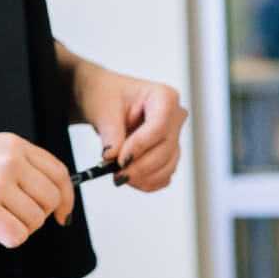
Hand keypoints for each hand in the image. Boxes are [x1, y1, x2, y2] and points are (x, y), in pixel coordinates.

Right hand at [0, 132, 74, 248]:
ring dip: (20, 228)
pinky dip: (8, 239)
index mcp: (14, 145)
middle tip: (17, 218)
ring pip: (34, 221)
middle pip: (50, 200)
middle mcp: (10, 161)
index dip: (66, 198)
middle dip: (38, 216)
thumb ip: (18, 164)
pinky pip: (17, 235)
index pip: (59, 173)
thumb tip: (50, 193)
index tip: (62, 213)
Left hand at [72, 61, 187, 191]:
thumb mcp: (103, 109)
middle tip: (116, 175)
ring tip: (119, 176)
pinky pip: (165, 175)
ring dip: (144, 177)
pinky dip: (148, 182)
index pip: (158, 127)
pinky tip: (131, 179)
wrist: (105, 102)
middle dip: (140, 166)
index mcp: (164, 96)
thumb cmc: (107, 95)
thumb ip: (110, 132)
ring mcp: (175, 136)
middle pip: (165, 149)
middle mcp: (175, 116)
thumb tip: (113, 157)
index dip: (140, 147)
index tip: (120, 160)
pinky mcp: (169, 154)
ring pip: (168, 165)